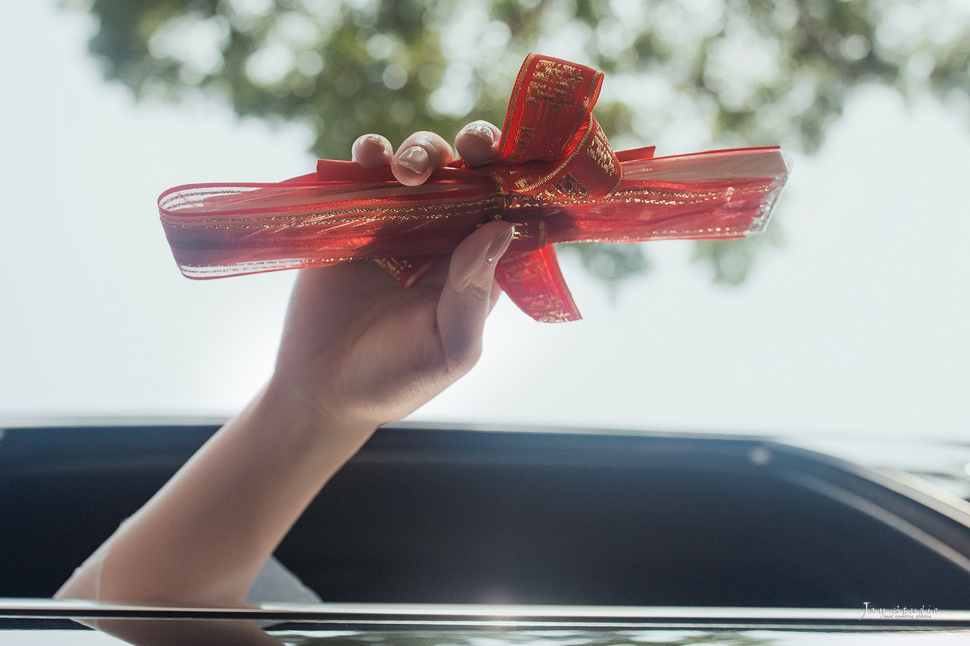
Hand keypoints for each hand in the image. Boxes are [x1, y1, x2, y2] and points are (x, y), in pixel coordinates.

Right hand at [269, 120, 509, 431]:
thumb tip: (500, 228)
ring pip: (422, 165)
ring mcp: (399, 223)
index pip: (510, 211)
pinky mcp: (353, 218)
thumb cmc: (397, 377)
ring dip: (422, 152)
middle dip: (476, 149)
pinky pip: (366, 174)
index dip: (521, 181)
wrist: (322, 390)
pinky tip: (371, 157)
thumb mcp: (449, 348)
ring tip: (409, 173)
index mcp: (479, 267)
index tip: (521, 162)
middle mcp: (445, 237)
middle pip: (470, 175)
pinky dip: (371, 154)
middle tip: (471, 147)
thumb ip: (473, 293)